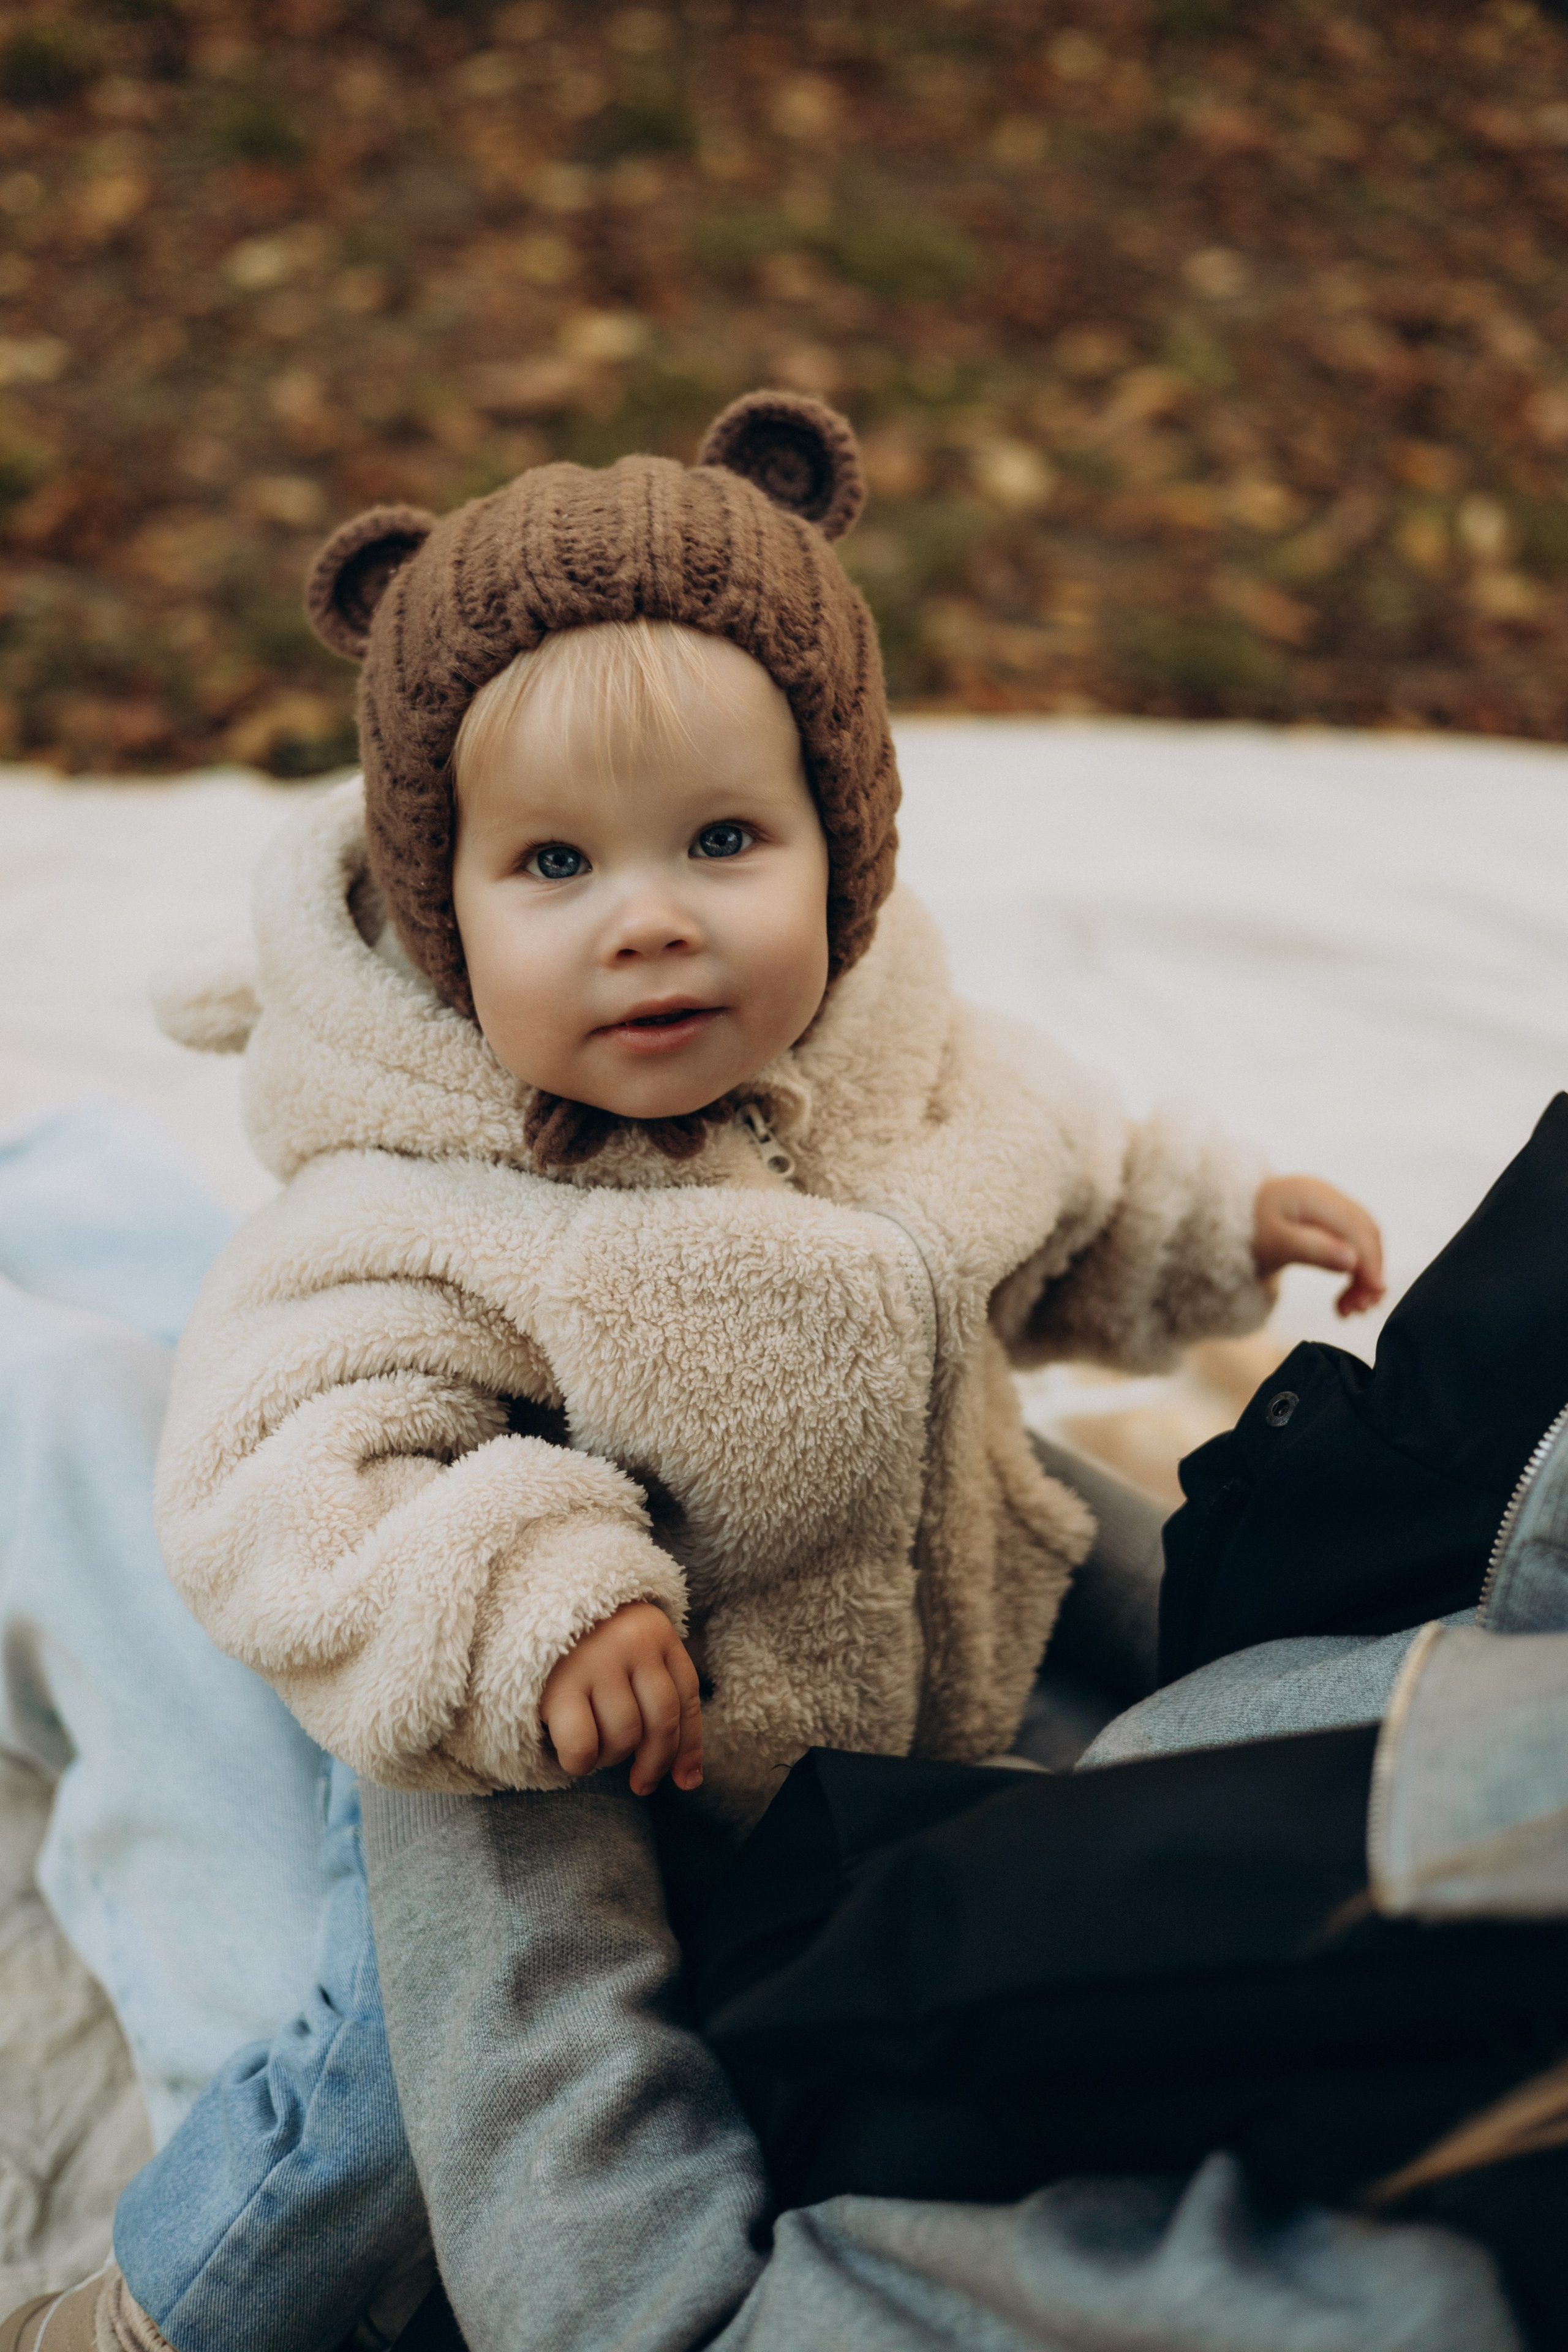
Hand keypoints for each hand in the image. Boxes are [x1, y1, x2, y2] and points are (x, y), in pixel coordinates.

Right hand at [540, 1601, 702, 1795]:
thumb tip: (690, 1781)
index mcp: (657, 1632)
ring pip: (624, 1736)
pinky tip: (574, 1756)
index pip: (687, 1698)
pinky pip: (583, 1746)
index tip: (685, 1781)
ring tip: (595, 1746)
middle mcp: (632, 1642)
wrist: (524, 1604)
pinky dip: (581, 1763)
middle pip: (662, 1722)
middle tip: (640, 1781)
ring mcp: (596, 1661)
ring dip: (612, 1757)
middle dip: (654, 1763)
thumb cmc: (584, 1643)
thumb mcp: (630, 1655)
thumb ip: (659, 1702)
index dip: (689, 1747)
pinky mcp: (558, 1685)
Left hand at [1253, 1174, 1385, 1316]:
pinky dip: (1354, 1273)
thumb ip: (1311, 1250)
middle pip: (1365, 1235)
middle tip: (1361, 1310)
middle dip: (1369, 1274)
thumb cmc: (1247, 1232)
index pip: (1356, 1229)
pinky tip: (1346, 1297)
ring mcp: (1330, 1206)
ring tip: (1353, 1309)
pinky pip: (1352, 1246)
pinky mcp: (1329, 1222)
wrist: (1227, 1224)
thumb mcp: (1273, 1244)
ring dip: (1364, 1277)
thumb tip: (1352, 1261)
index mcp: (1314, 1195)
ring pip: (1363, 1242)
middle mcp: (1328, 1195)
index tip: (1373, 1296)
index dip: (1370, 1263)